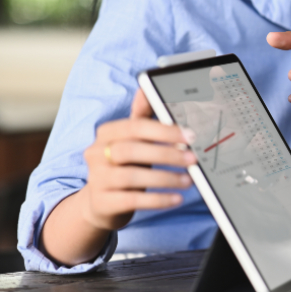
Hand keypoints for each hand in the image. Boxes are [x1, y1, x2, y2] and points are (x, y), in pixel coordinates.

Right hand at [81, 89, 195, 230]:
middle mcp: (96, 154)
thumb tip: (146, 88)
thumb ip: (141, 118)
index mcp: (106, 133)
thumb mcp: (131, 142)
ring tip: (188, 180)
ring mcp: (97, 180)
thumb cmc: (124, 165)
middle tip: (193, 158)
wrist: (100, 204)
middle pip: (130, 151)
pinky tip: (177, 198)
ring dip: (165, 178)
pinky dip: (158, 200)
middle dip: (166, 154)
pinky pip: (132, 201)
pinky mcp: (103, 203)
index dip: (163, 131)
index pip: (134, 127)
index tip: (190, 136)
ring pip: (131, 177)